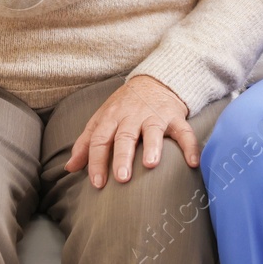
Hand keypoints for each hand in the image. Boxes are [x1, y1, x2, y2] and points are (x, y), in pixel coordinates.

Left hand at [64, 75, 197, 187]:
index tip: (97, 183)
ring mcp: (155, 116)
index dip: (97, 161)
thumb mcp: (102, 119)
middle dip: (122, 157)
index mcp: (111, 118)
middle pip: (125, 136)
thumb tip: (70, 167)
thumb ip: (86, 143)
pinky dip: (190, 146)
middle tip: (122, 178)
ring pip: (153, 131)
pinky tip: (192, 163)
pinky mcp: (175, 116)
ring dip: (152, 147)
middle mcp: (132, 116)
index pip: (100, 139)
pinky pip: (184, 132)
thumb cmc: (124, 106)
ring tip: (151, 164)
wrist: (155, 80)